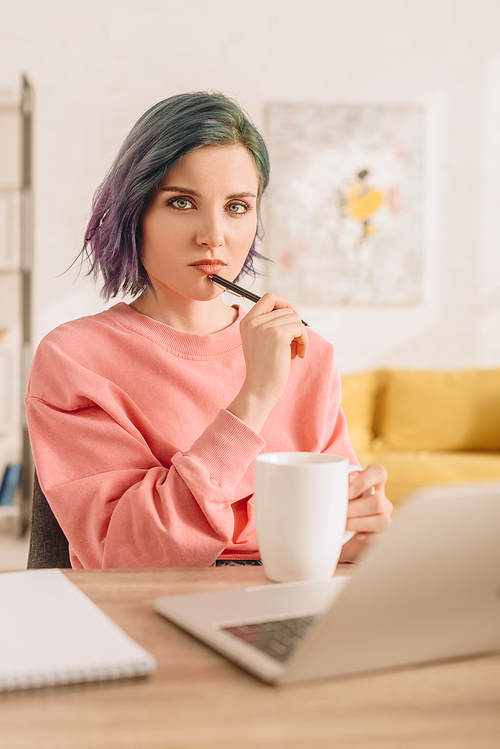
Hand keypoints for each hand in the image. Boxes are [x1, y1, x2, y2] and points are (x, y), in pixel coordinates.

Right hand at [227, 293, 308, 431]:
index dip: (284, 304)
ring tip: (294, 353)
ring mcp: (265, 327)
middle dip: (294, 326)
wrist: (259, 389)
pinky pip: (301, 329)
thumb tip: (292, 311)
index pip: (269, 297)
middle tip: (293, 344)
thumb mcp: (260, 342)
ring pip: (295, 318)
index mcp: (247, 321)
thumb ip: (269, 325)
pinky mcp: (279, 335)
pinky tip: (299, 356)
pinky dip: (304, 342)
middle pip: (286, 309)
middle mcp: (254, 321)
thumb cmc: (264, 369)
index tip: (292, 318)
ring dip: (300, 336)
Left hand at [339, 463, 392, 562]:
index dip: (365, 481)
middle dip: (354, 509)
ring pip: (382, 520)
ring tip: (342, 525)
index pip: (378, 473)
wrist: (333, 535)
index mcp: (371, 484)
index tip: (347, 492)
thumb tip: (318, 485)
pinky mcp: (380, 537)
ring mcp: (383, 519)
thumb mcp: (332, 494)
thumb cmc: (332, 508)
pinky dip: (364, 538)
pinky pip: (378, 538)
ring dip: (357, 523)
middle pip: (378, 502)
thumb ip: (331, 486)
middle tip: (337, 513)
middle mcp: (381, 500)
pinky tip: (354, 536)